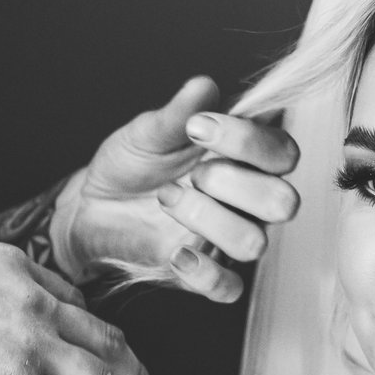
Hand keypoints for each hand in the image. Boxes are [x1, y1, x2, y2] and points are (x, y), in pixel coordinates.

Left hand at [56, 77, 300, 301]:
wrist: (91, 204)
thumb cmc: (132, 162)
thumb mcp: (149, 131)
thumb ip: (179, 112)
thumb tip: (204, 86)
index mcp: (247, 159)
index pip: (283, 152)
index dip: (247, 140)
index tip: (195, 128)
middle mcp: (248, 200)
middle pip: (283, 202)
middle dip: (232, 184)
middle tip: (191, 173)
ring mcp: (229, 239)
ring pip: (254, 242)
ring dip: (206, 218)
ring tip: (166, 200)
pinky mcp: (205, 274)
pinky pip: (229, 288)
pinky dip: (203, 272)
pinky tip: (175, 252)